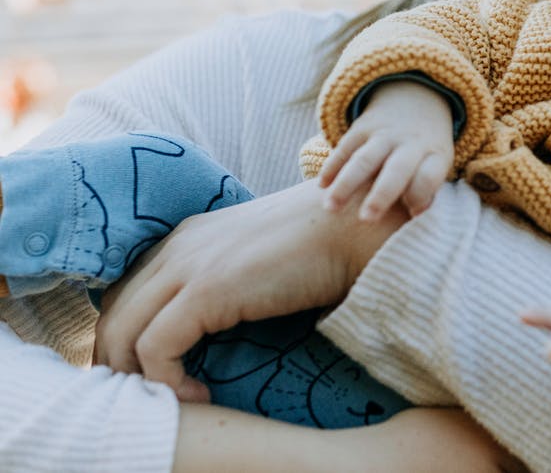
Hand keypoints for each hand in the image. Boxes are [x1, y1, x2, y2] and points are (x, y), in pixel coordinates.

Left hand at [94, 179, 407, 401]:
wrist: (357, 228)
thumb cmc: (327, 247)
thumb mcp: (262, 260)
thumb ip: (234, 280)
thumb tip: (228, 319)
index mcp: (190, 238)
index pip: (128, 291)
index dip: (129, 335)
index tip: (154, 372)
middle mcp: (178, 247)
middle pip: (114, 311)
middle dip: (119, 360)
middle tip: (149, 397)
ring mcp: (188, 266)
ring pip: (123, 331)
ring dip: (137, 376)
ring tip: (173, 400)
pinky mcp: (205, 291)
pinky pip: (155, 348)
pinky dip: (167, 381)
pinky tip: (200, 394)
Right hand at [318, 81, 453, 220]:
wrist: (416, 100)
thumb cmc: (426, 152)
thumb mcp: (438, 164)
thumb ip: (427, 190)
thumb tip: (415, 216)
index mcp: (435, 155)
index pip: (428, 176)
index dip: (421, 196)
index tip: (413, 215)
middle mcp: (410, 143)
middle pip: (396, 170)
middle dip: (381, 195)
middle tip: (365, 220)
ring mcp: (385, 134)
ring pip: (363, 160)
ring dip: (345, 184)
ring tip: (330, 208)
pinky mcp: (362, 127)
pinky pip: (344, 148)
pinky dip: (332, 167)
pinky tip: (322, 186)